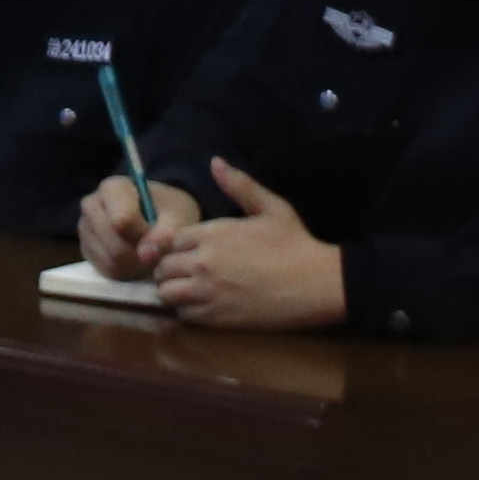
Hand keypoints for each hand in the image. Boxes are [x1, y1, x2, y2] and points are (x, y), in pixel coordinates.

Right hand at [80, 170, 200, 280]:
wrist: (160, 215)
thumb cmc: (168, 210)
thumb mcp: (177, 216)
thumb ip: (165, 234)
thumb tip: (145, 255)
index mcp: (112, 188)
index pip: (122, 221)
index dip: (144, 237)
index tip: (161, 237)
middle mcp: (91, 206)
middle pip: (115, 246)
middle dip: (141, 256)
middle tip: (158, 253)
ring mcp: (85, 229)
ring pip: (110, 262)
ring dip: (135, 266)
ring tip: (149, 256)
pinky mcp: (86, 249)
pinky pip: (105, 270)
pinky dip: (125, 272)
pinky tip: (137, 261)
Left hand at [148, 161, 345, 330]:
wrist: (315, 283)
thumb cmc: (294, 242)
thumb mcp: (270, 206)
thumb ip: (239, 184)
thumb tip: (215, 161)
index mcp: (212, 234)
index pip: (171, 241)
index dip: (178, 247)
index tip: (189, 253)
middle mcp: (202, 262)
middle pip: (163, 267)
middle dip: (170, 269)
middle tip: (186, 273)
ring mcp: (207, 292)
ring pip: (166, 293)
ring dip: (173, 291)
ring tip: (189, 290)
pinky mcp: (215, 318)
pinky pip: (183, 314)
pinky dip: (186, 310)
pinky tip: (203, 305)